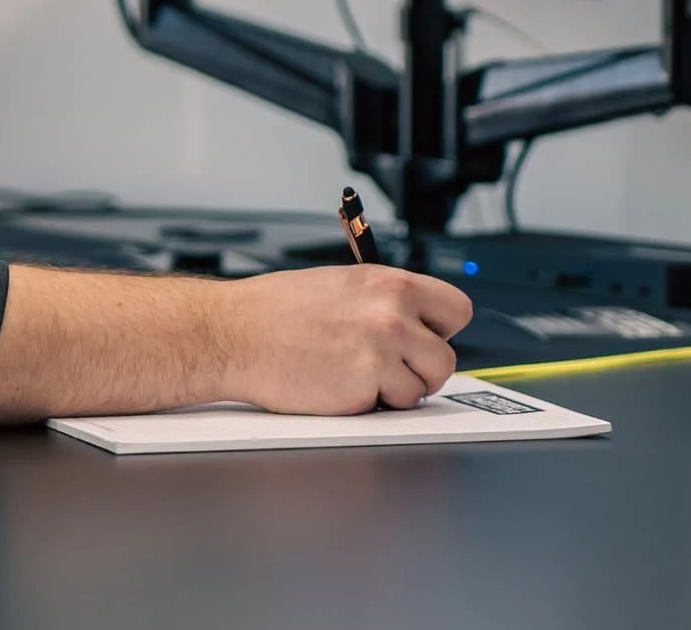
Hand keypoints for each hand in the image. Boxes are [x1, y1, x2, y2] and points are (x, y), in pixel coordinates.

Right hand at [218, 266, 472, 414]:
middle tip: (391, 369)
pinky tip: (340, 385)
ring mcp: (381, 352)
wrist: (234, 334)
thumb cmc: (275, 311)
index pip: (457, 309)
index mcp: (389, 283)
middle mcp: (391, 314)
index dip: (441, 330)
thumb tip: (417, 324)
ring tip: (359, 376)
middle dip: (422, 369)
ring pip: (423, 387)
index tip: (426, 339)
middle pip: (446, 358)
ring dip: (398, 391)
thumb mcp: (341, 285)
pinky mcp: (365, 388)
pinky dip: (371, 405)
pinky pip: (391, 408)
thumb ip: (385, 302)